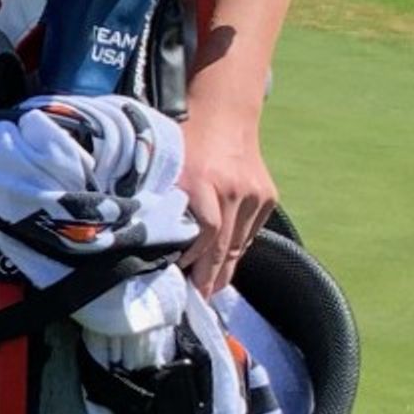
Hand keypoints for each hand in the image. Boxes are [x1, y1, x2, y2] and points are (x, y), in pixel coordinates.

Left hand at [177, 98, 277, 294]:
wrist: (223, 113)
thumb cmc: (182, 141)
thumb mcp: (163, 166)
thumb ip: (158, 200)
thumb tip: (146, 243)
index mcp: (203, 181)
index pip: (206, 233)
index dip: (194, 260)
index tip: (179, 278)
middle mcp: (234, 189)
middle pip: (225, 247)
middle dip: (212, 278)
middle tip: (198, 300)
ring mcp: (255, 194)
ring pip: (240, 244)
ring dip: (225, 268)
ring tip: (210, 288)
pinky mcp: (268, 197)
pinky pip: (251, 232)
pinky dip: (237, 246)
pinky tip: (224, 259)